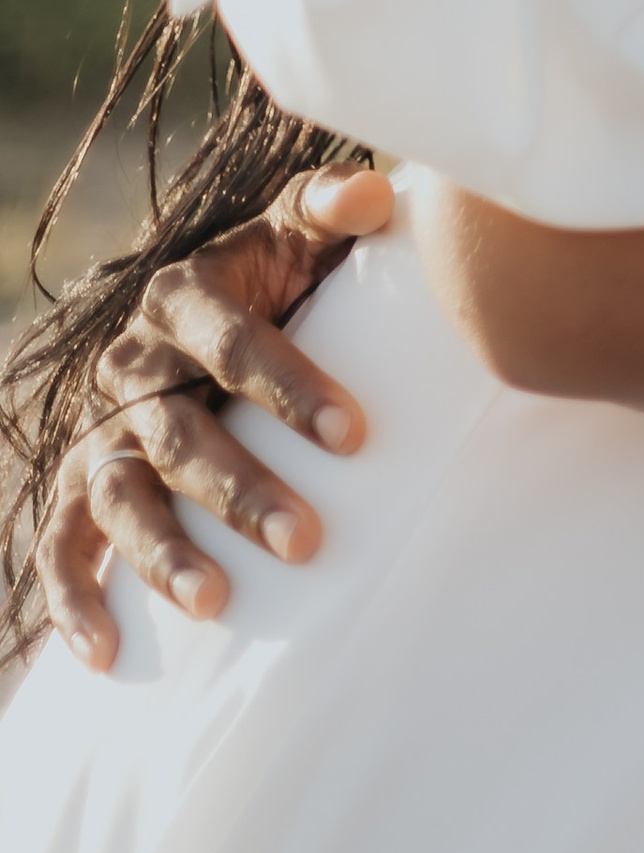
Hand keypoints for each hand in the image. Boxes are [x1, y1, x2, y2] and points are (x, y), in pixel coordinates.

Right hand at [39, 165, 391, 670]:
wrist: (209, 315)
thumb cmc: (277, 275)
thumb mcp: (298, 231)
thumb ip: (331, 206)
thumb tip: (372, 198)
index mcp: (182, 297)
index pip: (234, 344)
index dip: (290, 389)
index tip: (355, 436)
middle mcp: (130, 366)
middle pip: (179, 433)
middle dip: (240, 490)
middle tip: (306, 540)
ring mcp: (102, 431)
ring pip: (120, 496)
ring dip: (161, 552)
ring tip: (214, 602)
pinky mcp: (81, 488)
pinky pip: (61, 547)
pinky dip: (73, 600)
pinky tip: (104, 654)